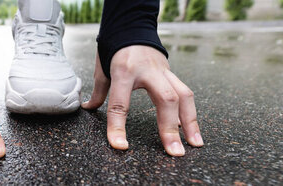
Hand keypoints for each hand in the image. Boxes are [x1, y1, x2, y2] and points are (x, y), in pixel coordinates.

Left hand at [82, 46, 203, 155]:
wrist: (132, 27)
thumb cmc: (114, 48)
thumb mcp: (102, 70)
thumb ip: (99, 92)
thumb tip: (88, 108)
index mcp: (123, 70)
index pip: (119, 103)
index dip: (118, 126)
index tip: (120, 146)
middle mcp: (148, 71)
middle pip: (165, 99)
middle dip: (170, 127)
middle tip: (174, 152)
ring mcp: (163, 71)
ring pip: (184, 95)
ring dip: (190, 122)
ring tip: (194, 145)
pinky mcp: (172, 73)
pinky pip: (186, 93)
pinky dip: (190, 114)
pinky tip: (192, 133)